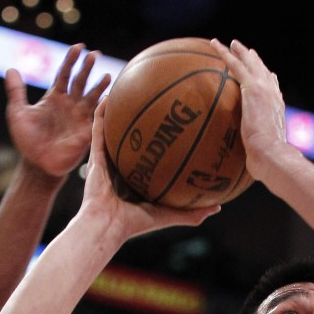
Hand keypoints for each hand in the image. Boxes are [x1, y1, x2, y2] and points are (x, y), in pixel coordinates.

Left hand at [5, 44, 110, 178]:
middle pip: (81, 81)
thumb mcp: (17, 113)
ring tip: (107, 75)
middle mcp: (70, 105)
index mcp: (54, 97)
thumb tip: (11, 69)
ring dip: (100, 87)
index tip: (78, 47)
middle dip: (87, 68)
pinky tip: (110, 100)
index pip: (65, 74)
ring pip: (92, 97)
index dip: (71, 60)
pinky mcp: (86, 132)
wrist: (37, 164)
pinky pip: (98, 118)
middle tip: (94, 54)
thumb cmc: (27, 140)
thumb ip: (16, 91)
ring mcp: (79, 117)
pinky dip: (104, 109)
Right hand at [80, 101, 218, 239]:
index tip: (175, 124)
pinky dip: (101, 113)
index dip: (160, 140)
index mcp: (137, 178)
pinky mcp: (95, 156)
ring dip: (118, 109)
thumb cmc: (135, 224)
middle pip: (133, 137)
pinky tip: (107, 97)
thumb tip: (218, 206)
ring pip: (113, 128)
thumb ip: (191, 211)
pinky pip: (97, 130)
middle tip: (156, 100)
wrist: (108, 226)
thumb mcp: (169, 215)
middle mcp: (122, 166)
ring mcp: (107, 159)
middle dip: (141, 119)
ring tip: (127, 88)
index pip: (150, 155)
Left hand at [208, 39, 287, 179]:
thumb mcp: (262, 158)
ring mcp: (264, 90)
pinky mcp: (252, 88)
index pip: (274, 92)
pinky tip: (215, 45)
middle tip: (248, 52)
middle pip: (264, 73)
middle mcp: (273, 97)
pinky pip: (236, 66)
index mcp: (277, 111)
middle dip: (256, 62)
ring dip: (240, 52)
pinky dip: (226, 54)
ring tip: (230, 44)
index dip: (269, 82)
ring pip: (250, 64)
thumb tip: (254, 171)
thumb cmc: (269, 163)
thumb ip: (257, 158)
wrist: (271, 154)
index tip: (267, 76)